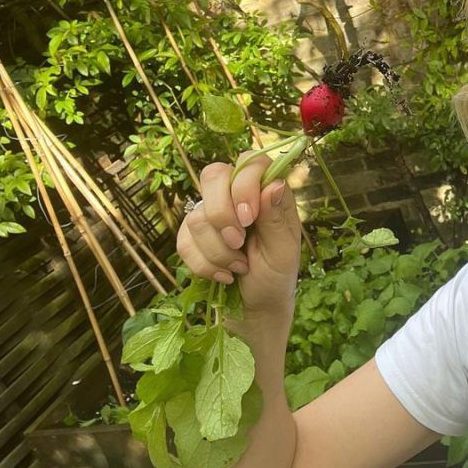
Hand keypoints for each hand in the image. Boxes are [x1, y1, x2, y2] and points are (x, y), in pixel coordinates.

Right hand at [177, 152, 301, 317]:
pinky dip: (204, 265)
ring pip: (197, 216)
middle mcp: (237, 196)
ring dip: (219, 251)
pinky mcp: (192, 235)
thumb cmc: (277, 275)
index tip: (249, 218)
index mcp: (266, 191)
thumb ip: (277, 218)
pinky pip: (184, 242)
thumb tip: (273, 183)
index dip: (243, 185)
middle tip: (238, 242)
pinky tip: (224, 275)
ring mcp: (212, 213)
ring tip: (240, 267)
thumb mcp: (284, 250)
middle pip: (213, 175)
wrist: (256, 306)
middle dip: (221, 214)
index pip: (249, 161)